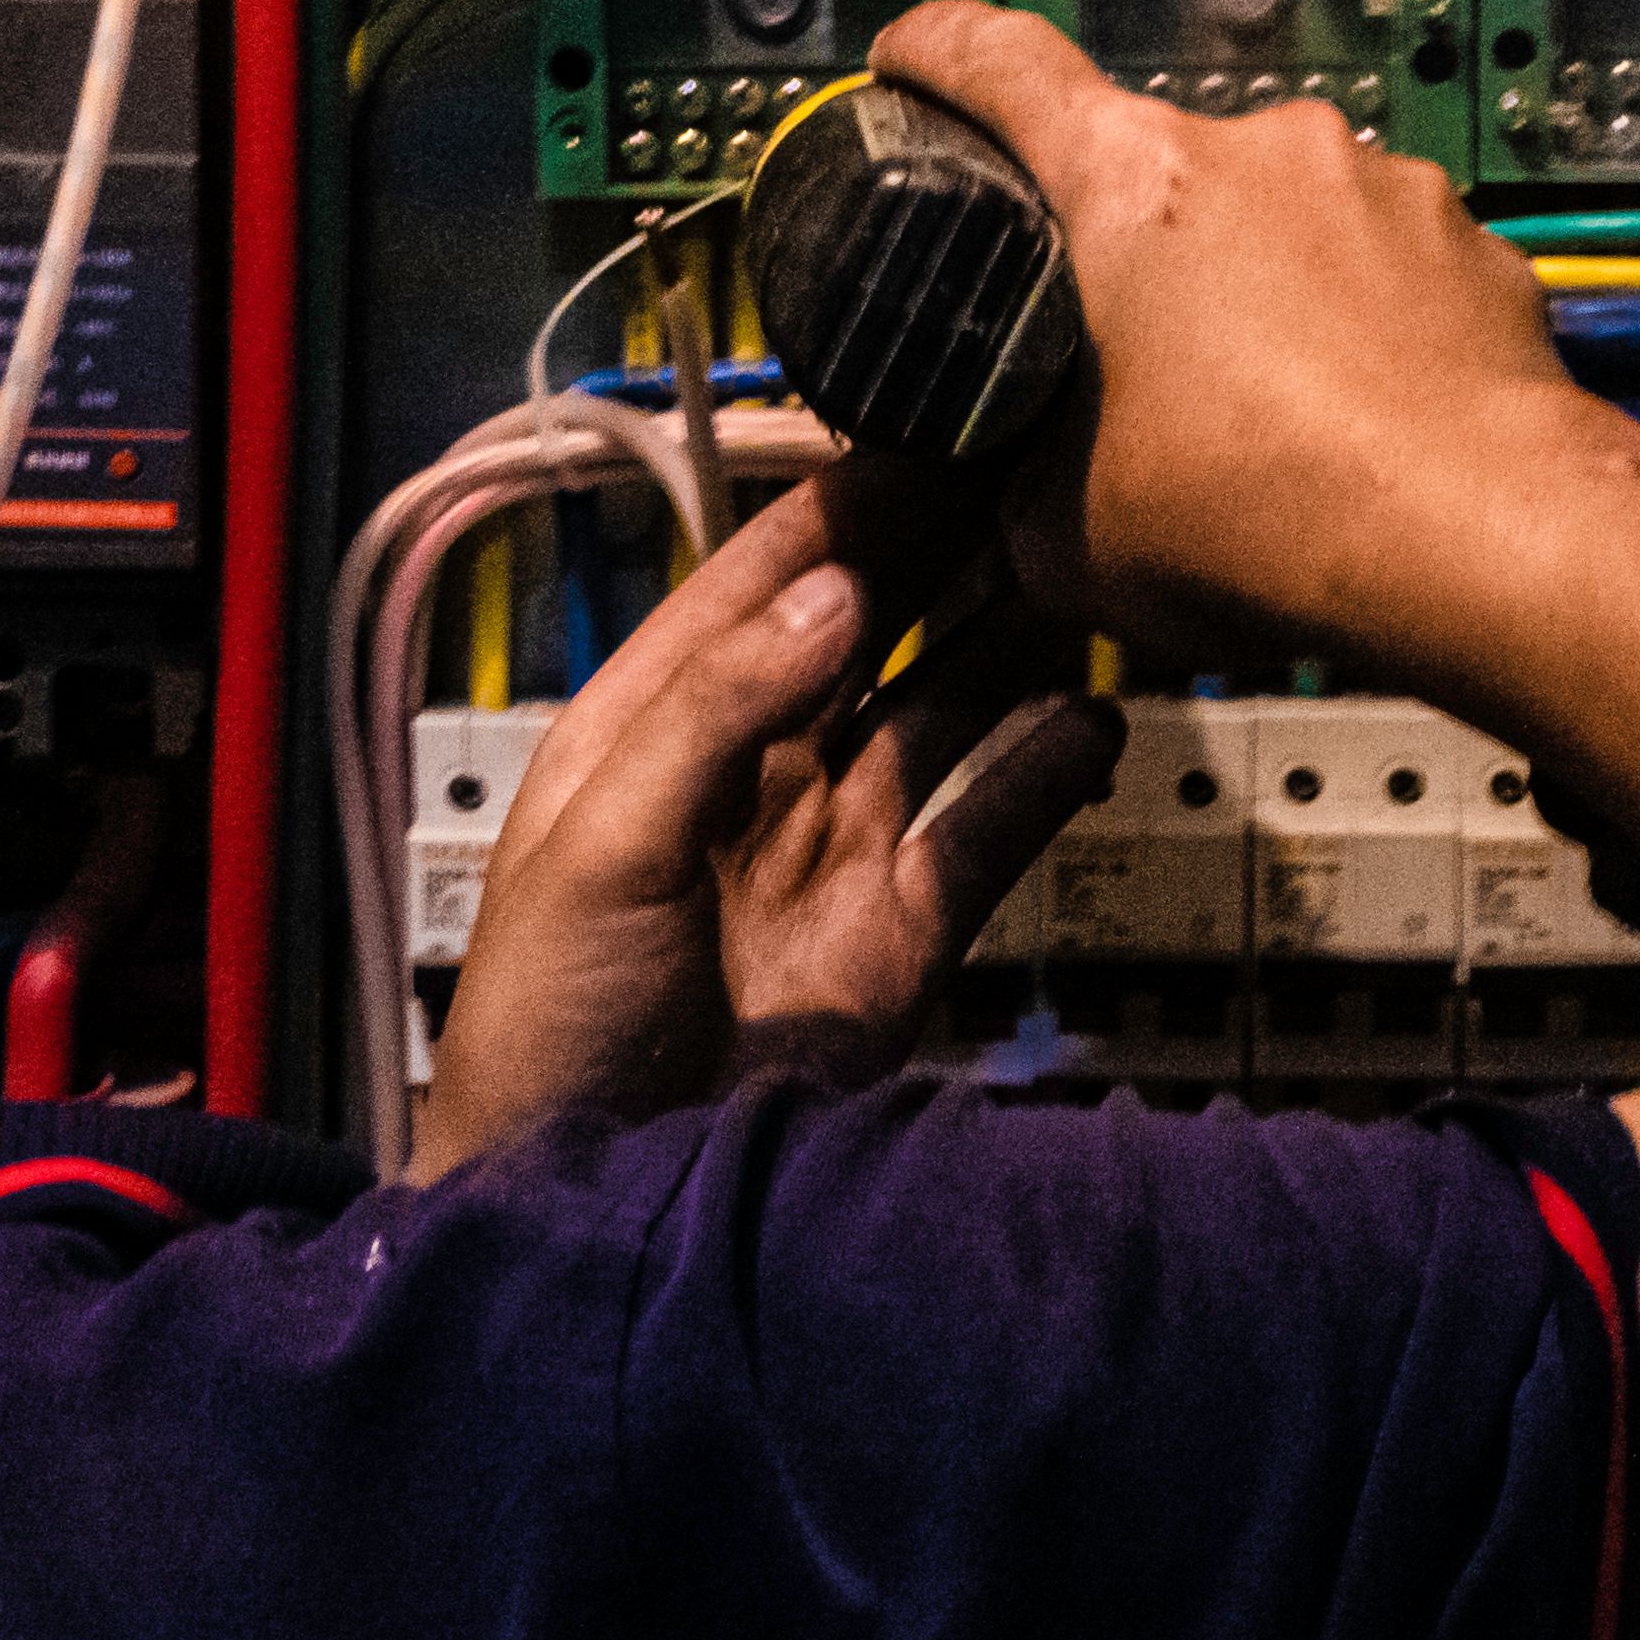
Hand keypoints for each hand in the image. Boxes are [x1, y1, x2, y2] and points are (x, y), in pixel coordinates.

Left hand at [414, 462, 1120, 1177]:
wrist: (596, 1212)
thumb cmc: (542, 1031)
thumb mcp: (599, 848)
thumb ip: (716, 713)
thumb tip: (835, 592)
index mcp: (651, 727)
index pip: (757, 580)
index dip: (847, 505)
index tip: (935, 428)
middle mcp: (752, 769)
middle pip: (869, 627)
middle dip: (946, 548)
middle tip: (1036, 466)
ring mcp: (834, 847)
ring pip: (944, 709)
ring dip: (1009, 639)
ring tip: (1087, 565)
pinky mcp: (902, 931)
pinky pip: (991, 826)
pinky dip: (1047, 769)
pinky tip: (1097, 717)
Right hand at [867, 3, 1639, 668]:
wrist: (1481, 546)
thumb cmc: (1275, 518)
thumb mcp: (1067, 531)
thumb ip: (1015, 478)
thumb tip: (1018, 494)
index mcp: (1132, 182)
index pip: (1002, 65)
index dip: (941, 56)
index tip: (916, 56)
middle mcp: (1265, 149)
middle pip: (1159, 172)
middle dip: (1141, 259)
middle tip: (1136, 368)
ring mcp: (1383, 187)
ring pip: (1284, 222)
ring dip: (1263, 295)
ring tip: (1263, 419)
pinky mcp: (1475, 247)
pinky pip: (1389, 271)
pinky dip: (1364, 328)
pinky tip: (1357, 422)